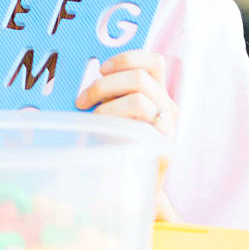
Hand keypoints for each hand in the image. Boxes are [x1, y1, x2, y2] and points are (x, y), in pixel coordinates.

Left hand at [77, 49, 180, 220]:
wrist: (130, 191)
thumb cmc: (114, 149)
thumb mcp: (114, 116)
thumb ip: (109, 97)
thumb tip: (80, 85)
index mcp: (158, 95)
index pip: (154, 62)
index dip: (127, 58)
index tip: (101, 68)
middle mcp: (167, 108)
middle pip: (140, 77)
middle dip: (104, 84)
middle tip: (82, 100)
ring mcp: (168, 128)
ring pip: (139, 98)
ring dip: (106, 104)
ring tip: (92, 118)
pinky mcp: (162, 148)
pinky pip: (139, 124)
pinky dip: (113, 121)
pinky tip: (101, 131)